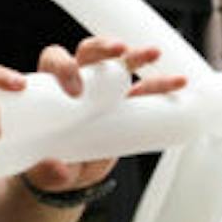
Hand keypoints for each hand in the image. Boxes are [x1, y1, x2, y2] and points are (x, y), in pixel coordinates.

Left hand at [18, 37, 185, 193]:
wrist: (71, 174)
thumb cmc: (49, 164)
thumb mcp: (44, 171)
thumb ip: (47, 172)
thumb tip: (55, 168)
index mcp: (52, 87)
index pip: (54, 61)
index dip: (63, 66)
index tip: (75, 90)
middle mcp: (79, 81)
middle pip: (88, 52)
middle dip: (102, 47)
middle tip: (117, 52)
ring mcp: (104, 91)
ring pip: (119, 63)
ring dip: (135, 55)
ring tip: (153, 54)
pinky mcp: (126, 105)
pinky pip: (145, 89)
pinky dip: (160, 84)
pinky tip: (178, 81)